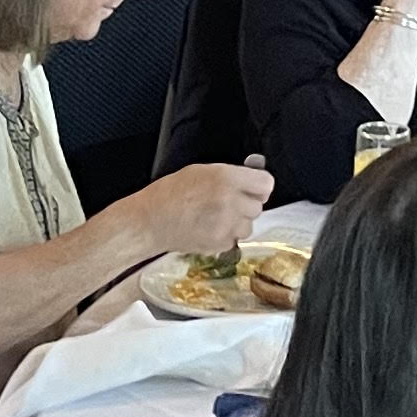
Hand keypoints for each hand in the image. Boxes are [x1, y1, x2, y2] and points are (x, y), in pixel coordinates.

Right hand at [126, 161, 271, 259]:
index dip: (259, 186)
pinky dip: (226, 236)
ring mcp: (227, 225)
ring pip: (249, 225)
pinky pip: (235, 240)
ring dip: (238, 222)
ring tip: (215, 217)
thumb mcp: (202, 172)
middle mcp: (231, 201)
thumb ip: (231, 175)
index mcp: (226, 178)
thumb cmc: (171, 193)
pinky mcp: (221, 244)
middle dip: (246, 204)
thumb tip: (253, 176)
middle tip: (226, 202)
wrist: (150, 222)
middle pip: (258, 206)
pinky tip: (208, 229)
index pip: (266, 183)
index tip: (252, 188)